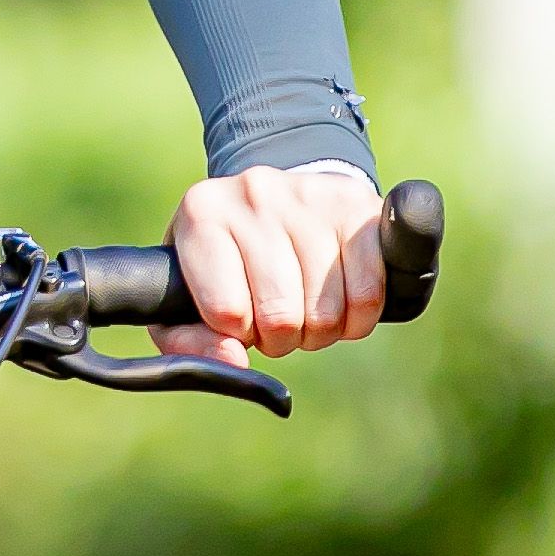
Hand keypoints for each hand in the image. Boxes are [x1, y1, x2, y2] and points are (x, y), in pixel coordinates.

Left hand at [158, 164, 386, 363]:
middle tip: (278, 319)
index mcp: (202, 215)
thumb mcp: (186, 297)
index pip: (227, 312)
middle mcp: (253, 194)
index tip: (242, 319)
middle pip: (280, 316)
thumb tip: (232, 361)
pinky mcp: (357, 205)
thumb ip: (187, 342)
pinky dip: (359, 318)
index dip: (241, 334)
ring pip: (326, 312)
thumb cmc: (227, 264)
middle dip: (282, 338)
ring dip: (321, 330)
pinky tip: (342, 302)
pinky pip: (368, 293)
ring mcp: (308, 196)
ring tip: (307, 307)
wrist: (278, 201)